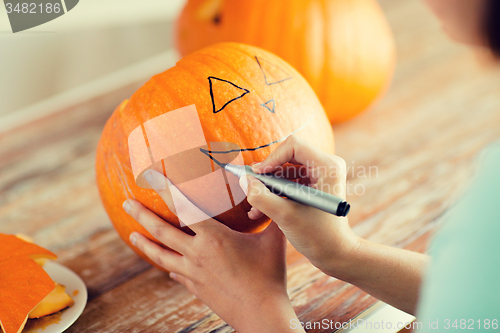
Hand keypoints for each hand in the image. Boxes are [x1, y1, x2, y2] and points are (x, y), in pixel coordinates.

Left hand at [122, 170, 303, 332]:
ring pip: (161, 255)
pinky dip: (169, 267)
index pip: (185, 207)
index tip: (151, 176)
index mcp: (214, 238)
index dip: (167, 189)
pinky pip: (176, 274)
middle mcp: (197, 254)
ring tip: (132, 234)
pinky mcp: (196, 288)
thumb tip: (278, 195)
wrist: (260, 314)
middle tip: (127, 202)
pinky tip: (167, 269)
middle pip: (162, 231)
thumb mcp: (274, 241)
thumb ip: (274, 215)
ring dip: (145, 243)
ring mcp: (193, 273)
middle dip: (142, 215)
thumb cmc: (270, 276)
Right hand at [243, 135, 359, 276]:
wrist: (336, 255)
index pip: (292, 146)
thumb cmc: (318, 237)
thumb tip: (244, 180)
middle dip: (266, 175)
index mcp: (327, 166)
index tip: (256, 176)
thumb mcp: (285, 217)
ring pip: (283, 170)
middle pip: (286, 156)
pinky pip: (287, 182)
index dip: (271, 158)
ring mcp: (319, 175)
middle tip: (250, 189)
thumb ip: (261, 197)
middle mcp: (325, 166)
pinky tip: (259, 211)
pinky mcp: (312, 186)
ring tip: (253, 207)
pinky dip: (273, 194)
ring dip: (266, 187)